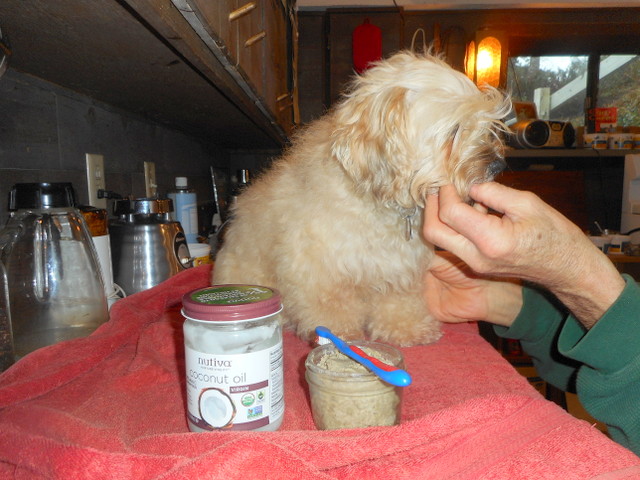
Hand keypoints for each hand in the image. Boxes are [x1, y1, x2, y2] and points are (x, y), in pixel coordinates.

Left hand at [424, 183, 624, 327]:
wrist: (566, 269)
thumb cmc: (554, 235)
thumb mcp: (527, 203)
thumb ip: (493, 193)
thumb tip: (469, 187)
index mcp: (491, 240)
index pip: (451, 214)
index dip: (445, 193)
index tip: (449, 179)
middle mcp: (477, 257)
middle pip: (433, 232)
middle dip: (431, 207)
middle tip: (438, 188)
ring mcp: (474, 265)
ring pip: (440, 240)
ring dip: (440, 216)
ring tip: (454, 196)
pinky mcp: (475, 266)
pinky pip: (453, 244)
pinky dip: (452, 226)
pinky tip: (468, 211)